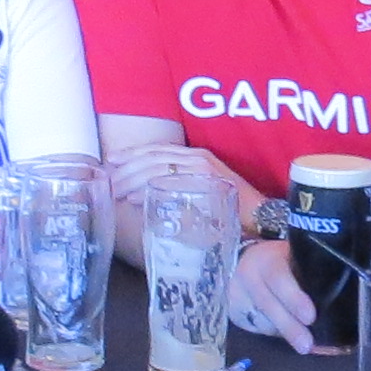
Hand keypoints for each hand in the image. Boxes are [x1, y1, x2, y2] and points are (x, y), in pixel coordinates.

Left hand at [107, 140, 255, 217]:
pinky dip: (150, 188)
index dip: (132, 154)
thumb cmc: (231, 212)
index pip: (157, 149)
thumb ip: (178, 189)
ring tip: (117, 191)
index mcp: (195, 157)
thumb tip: (142, 195)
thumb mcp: (201, 194)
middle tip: (109, 182)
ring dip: (133, 178)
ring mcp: (204, 168)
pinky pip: (173, 181)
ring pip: (158, 166)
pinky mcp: (209, 181)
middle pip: (153, 157)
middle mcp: (198, 157)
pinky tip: (135, 198)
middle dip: (127, 169)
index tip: (111, 161)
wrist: (261, 221)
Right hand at [227, 236, 326, 350]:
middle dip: (289, 327)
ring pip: (262, 322)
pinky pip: (256, 328)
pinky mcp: (232, 312)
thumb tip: (334, 308)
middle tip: (306, 345)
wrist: (244, 260)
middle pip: (268, 305)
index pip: (278, 278)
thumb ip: (308, 276)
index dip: (294, 299)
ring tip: (302, 340)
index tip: (310, 317)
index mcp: (267, 259)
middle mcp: (247, 276)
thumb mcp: (293, 259)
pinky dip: (273, 332)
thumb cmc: (281, 262)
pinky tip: (281, 329)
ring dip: (283, 332)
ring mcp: (235, 294)